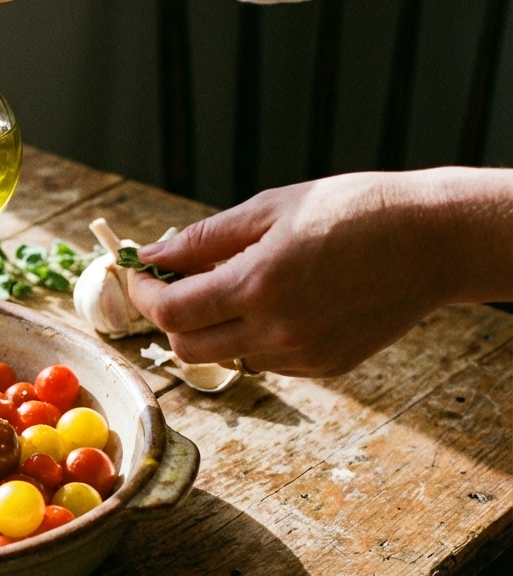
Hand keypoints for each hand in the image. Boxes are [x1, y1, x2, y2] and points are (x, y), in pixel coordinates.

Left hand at [127, 169, 512, 376]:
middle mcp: (277, 329)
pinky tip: (278, 302)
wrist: (434, 239)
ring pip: (225, 357)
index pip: (172, 312)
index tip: (141, 277)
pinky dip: (252, 337)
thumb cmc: (353, 210)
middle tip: (176, 285)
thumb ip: (204, 239)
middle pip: (187, 348)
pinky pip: (264, 361)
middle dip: (171, 318)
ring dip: (212, 328)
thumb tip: (152, 254)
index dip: (145, 296)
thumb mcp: (270, 209)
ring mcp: (303, 354)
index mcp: (259, 285)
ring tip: (234, 286)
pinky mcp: (325, 366)